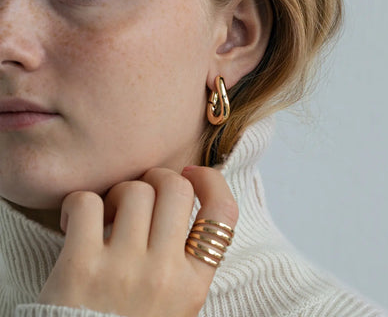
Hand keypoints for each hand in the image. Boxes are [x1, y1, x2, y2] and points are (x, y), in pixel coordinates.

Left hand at [36, 166, 238, 316]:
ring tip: (107, 214)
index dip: (211, 180)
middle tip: (142, 193)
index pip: (222, 212)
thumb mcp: (176, 304)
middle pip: (175, 187)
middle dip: (157, 178)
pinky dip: (78, 203)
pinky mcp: (80, 266)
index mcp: (193, 283)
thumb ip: (185, 262)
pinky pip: (87, 202)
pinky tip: (75, 222)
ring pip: (134, 189)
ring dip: (118, 192)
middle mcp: (165, 273)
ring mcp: (124, 269)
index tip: (191, 174)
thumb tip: (181, 205)